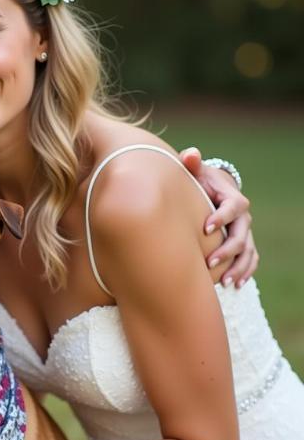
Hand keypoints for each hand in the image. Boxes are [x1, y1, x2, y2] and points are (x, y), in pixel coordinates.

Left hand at [180, 147, 258, 286]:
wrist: (211, 189)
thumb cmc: (198, 180)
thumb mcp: (194, 170)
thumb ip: (192, 162)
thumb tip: (190, 154)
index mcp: (232, 198)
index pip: (233, 207)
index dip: (221, 217)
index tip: (205, 228)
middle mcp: (242, 217)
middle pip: (241, 234)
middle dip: (227, 249)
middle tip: (209, 262)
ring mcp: (244, 231)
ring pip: (248, 251)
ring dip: (238, 267)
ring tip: (224, 281)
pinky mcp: (243, 243)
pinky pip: (250, 259)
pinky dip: (245, 272)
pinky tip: (234, 285)